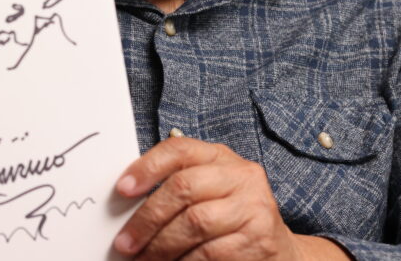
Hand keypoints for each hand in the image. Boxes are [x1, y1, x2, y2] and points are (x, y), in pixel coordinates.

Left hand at [112, 136, 349, 259]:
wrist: (279, 250)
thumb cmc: (230, 217)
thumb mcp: (209, 190)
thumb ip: (176, 186)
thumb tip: (126, 201)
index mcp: (220, 157)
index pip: (179, 150)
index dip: (147, 167)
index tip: (121, 190)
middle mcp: (241, 176)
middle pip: (183, 188)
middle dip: (147, 219)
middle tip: (125, 243)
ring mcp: (253, 207)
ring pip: (195, 223)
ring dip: (162, 247)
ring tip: (144, 259)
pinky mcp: (259, 240)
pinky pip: (210, 253)